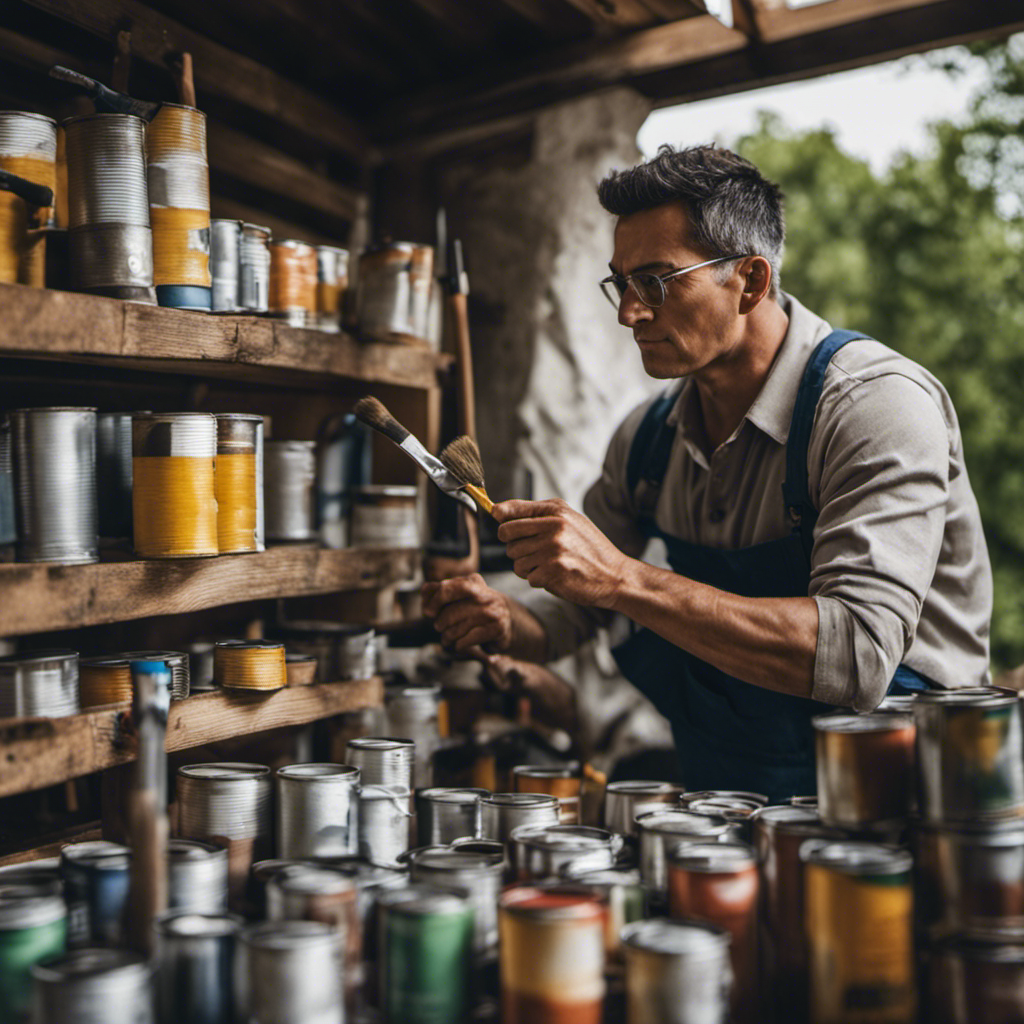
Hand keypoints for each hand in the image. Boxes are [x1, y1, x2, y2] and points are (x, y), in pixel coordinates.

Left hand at [421, 573, 513, 653]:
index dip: (433, 602)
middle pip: (449, 613)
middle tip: (439, 627)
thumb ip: (438, 592)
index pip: (446, 588)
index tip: (427, 613)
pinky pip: (467, 640)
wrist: (506, 622)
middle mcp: (484, 595)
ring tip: (447, 639)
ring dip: (447, 638)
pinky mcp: (497, 629)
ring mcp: (492, 612)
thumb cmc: (474, 609)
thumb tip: (424, 591)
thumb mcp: (458, 596)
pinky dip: (458, 645)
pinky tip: (459, 645)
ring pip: (457, 629)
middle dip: (440, 624)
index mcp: (472, 582)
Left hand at [494, 498, 630, 608]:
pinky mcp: (554, 571)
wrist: (615, 575)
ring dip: (528, 568)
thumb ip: (537, 514)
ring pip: (516, 560)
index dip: (502, 522)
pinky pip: (529, 578)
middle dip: (516, 547)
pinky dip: (540, 580)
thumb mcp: (570, 521)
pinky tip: (557, 576)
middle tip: (534, 553)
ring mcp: (553, 549)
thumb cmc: (589, 549)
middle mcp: (553, 526)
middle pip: (507, 536)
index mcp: (555, 511)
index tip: (503, 528)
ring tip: (550, 565)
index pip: (511, 512)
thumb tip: (497, 512)